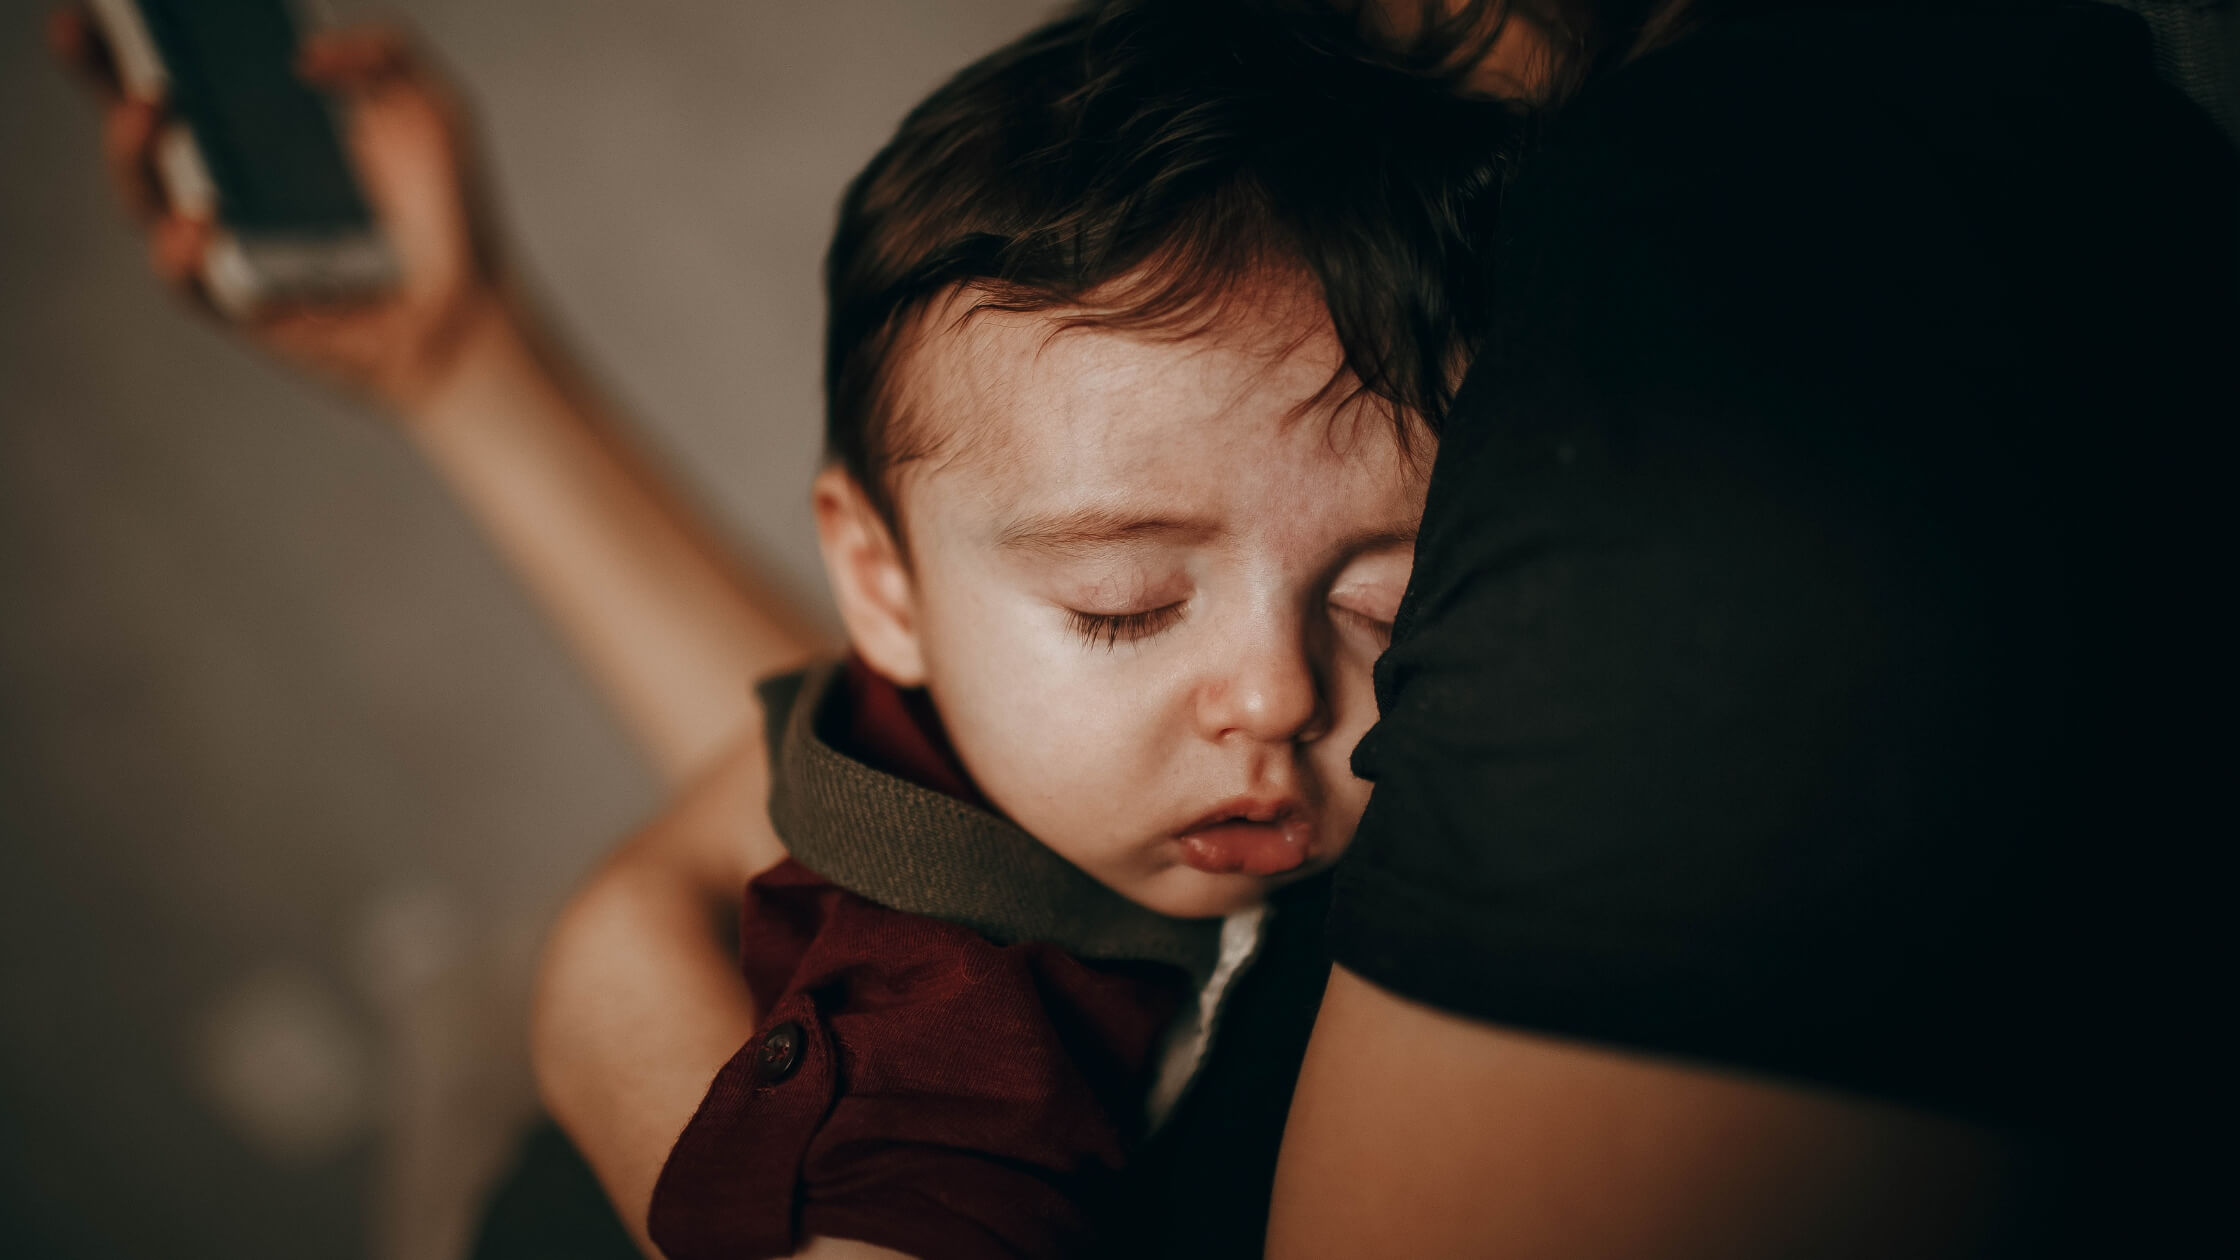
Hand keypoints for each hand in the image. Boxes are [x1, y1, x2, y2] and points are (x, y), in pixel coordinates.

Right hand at [51, 9, 511, 412]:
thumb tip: (305, 54)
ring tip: (149, 109)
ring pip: (146, 196)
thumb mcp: (432, 108)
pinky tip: (201, 220)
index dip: (126, 36)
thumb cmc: (449, 209)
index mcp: (259, 126)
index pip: (175, 69)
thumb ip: (386, 52)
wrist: (475, 304)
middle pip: (138, 124)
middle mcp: (227, 178)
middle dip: (102, 76)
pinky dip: (179, 249)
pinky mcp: (237, 304)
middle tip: (88, 35)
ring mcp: (226, 242)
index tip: (100, 2)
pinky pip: (186, 279)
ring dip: (130, 151)